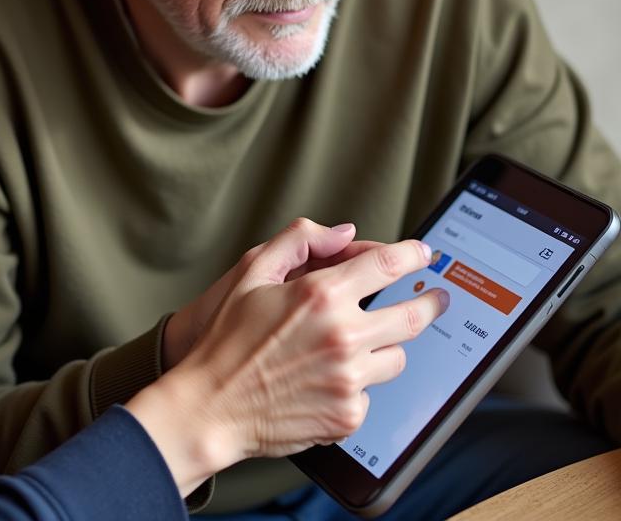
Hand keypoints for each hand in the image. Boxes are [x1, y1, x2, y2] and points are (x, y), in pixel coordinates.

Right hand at [127, 221, 446, 494]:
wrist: (213, 406)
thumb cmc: (228, 339)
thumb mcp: (252, 272)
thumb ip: (299, 240)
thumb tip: (343, 233)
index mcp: (320, 295)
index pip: (386, 265)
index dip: (412, 255)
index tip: (423, 254)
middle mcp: (342, 336)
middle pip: (412, 315)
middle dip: (431, 302)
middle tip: (437, 299)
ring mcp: (349, 379)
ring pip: (397, 357)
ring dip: (385, 346)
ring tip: (361, 345)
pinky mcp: (348, 415)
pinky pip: (372, 393)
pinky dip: (357, 384)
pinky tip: (327, 380)